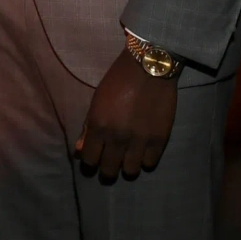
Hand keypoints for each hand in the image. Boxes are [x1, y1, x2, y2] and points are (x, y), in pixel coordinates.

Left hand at [76, 49, 177, 180]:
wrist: (149, 68)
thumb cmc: (118, 81)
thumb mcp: (96, 101)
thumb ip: (88, 127)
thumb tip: (80, 150)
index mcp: (98, 126)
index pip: (89, 160)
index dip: (90, 162)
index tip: (94, 159)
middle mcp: (117, 137)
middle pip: (109, 170)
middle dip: (107, 170)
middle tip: (110, 164)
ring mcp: (140, 140)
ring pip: (130, 171)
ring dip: (127, 167)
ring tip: (128, 158)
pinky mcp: (160, 139)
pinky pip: (150, 163)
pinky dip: (145, 160)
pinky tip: (143, 151)